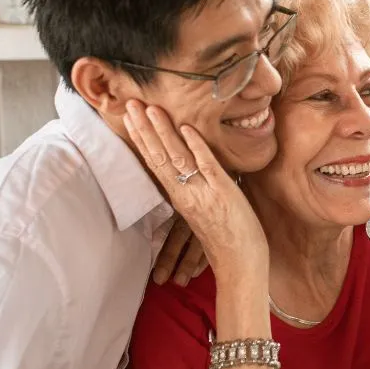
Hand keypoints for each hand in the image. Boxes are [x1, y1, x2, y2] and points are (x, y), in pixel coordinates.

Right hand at [123, 101, 266, 273]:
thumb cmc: (225, 239)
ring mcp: (203, 193)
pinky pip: (207, 166)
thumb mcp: (202, 211)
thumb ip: (194, 189)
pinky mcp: (223, 193)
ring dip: (163, 131)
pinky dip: (197, 146)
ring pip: (177, 158)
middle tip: (129, 103)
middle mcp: (185, 194)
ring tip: (150, 109)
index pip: (154, 162)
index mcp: (179, 198)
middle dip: (144, 128)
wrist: (240, 265)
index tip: (129, 117)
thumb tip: (191, 168)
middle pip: (158, 156)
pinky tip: (187, 129)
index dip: (141, 139)